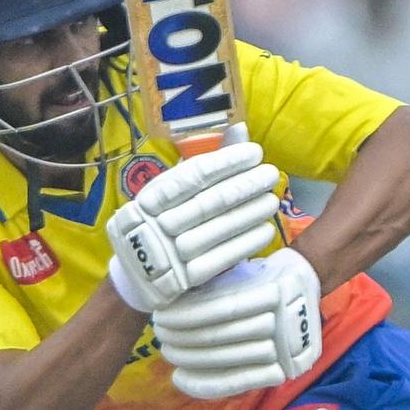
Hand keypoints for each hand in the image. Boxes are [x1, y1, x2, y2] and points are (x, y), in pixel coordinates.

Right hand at [107, 124, 279, 311]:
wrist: (136, 273)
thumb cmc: (163, 219)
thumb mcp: (173, 190)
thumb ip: (207, 162)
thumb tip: (239, 129)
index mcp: (151, 196)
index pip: (195, 174)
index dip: (227, 161)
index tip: (255, 153)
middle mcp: (156, 223)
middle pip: (209, 201)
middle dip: (245, 186)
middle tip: (271, 174)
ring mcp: (169, 253)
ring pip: (217, 230)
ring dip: (250, 213)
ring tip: (273, 200)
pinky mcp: (184, 280)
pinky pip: (221, 260)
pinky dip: (246, 244)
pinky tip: (266, 230)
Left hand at [152, 247, 322, 399]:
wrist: (309, 287)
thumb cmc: (267, 273)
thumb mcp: (242, 270)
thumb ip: (215, 285)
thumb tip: (171, 302)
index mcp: (275, 293)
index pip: (223, 310)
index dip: (187, 315)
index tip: (162, 315)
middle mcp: (285, 324)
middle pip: (222, 336)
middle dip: (183, 336)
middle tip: (159, 332)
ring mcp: (285, 350)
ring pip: (226, 360)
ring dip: (189, 358)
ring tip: (167, 350)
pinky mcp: (282, 370)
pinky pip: (237, 382)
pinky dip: (206, 384)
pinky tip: (180, 379)